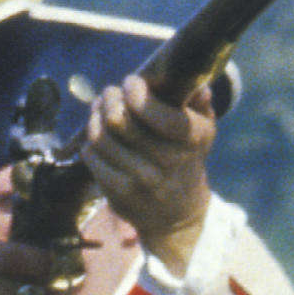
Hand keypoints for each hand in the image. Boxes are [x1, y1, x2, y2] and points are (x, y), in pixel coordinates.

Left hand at [86, 71, 216, 265]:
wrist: (177, 212)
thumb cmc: (186, 158)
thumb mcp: (202, 130)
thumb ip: (199, 103)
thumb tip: (196, 84)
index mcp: (190, 139)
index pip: (158, 114)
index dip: (137, 93)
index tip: (132, 82)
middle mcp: (167, 162)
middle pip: (119, 121)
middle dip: (110, 99)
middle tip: (110, 93)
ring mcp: (141, 180)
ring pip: (101, 137)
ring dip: (95, 117)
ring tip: (99, 108)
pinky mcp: (119, 193)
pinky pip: (93, 158)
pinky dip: (90, 141)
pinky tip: (96, 135)